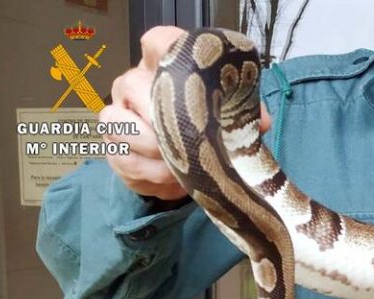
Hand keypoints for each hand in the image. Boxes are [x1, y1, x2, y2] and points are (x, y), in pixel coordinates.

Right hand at [100, 26, 270, 201]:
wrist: (182, 167)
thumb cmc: (204, 131)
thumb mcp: (228, 119)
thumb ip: (244, 114)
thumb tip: (261, 122)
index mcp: (165, 68)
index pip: (157, 42)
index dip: (167, 52)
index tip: (188, 76)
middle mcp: (134, 83)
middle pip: (134, 84)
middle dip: (163, 118)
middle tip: (188, 140)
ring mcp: (118, 115)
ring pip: (122, 124)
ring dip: (154, 150)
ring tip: (180, 167)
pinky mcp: (113, 149)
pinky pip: (123, 158)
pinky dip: (149, 174)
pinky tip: (171, 180)